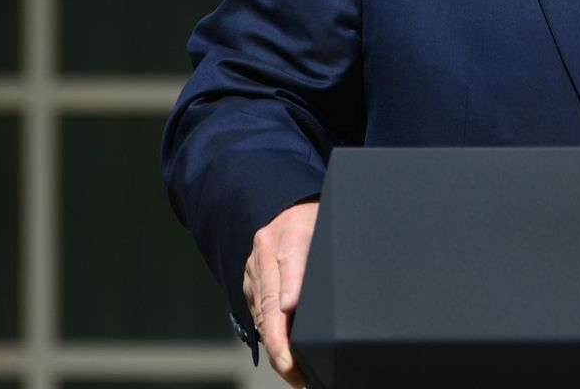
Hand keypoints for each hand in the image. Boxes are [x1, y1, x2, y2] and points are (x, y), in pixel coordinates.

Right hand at [244, 198, 318, 386]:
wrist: (287, 207)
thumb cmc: (317, 221)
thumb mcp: (329, 228)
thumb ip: (325, 255)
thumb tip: (327, 290)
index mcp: (292, 232)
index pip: (292, 261)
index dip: (291, 286)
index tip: (291, 308)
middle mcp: (266, 251)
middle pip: (270, 301)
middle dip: (279, 341)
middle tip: (293, 369)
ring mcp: (254, 268)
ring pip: (261, 314)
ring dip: (276, 348)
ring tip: (296, 374)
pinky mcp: (250, 283)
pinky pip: (259, 315)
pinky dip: (270, 338)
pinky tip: (286, 359)